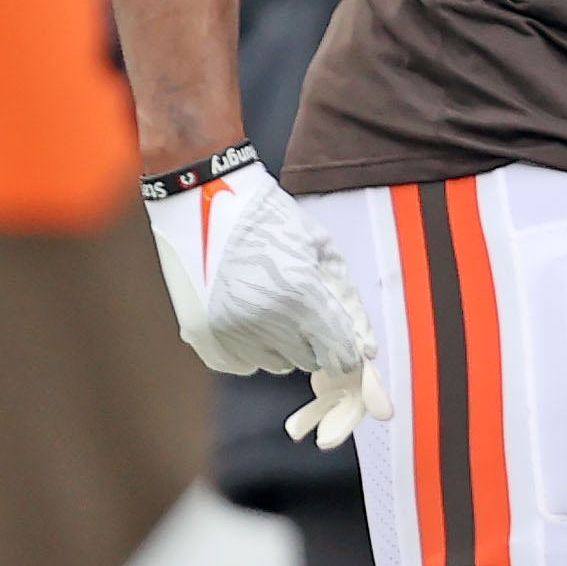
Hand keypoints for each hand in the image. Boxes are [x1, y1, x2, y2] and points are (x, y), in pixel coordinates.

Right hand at [145, 158, 394, 447]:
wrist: (206, 201)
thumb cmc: (270, 218)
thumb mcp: (320, 246)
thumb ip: (345, 297)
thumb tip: (364, 344)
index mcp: (298, 293)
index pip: (336, 348)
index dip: (349, 354)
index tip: (353, 354)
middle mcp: (262, 320)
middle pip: (307, 360)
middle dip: (314, 340)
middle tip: (307, 311)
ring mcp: (227, 332)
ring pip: (275, 364)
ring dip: (283, 345)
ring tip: (273, 307)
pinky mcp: (202, 337)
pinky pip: (241, 365)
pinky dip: (251, 349)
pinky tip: (248, 317)